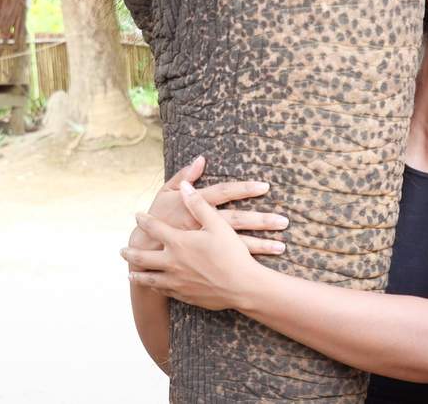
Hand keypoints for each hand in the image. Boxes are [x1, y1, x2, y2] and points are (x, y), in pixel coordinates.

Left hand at [123, 181, 276, 310]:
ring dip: (138, 276)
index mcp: (178, 242)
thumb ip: (198, 204)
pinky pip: (163, 291)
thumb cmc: (231, 253)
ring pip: (150, 279)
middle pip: (143, 258)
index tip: (137, 216)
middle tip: (122, 250)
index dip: (144, 221)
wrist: (243, 287)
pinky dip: (154, 288)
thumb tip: (185, 185)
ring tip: (130, 274)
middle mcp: (172, 263)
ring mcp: (177, 281)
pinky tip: (153, 287)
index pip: (154, 228)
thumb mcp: (217, 224)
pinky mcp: (184, 295)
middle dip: (131, 253)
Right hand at [128, 155, 285, 252]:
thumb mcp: (166, 193)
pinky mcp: (205, 261)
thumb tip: (201, 159)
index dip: (243, 189)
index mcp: (193, 205)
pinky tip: (263, 269)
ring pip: (236, 245)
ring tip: (281, 245)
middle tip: (283, 220)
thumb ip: (183, 177)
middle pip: (236, 220)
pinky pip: (229, 261)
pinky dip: (247, 263)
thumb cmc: (158, 218)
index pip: (224, 193)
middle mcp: (201, 225)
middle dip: (260, 220)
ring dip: (260, 245)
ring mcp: (204, 245)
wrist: (145, 253)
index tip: (264, 186)